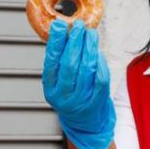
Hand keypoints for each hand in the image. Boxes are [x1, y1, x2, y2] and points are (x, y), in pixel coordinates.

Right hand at [42, 18, 114, 148]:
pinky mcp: (96, 100)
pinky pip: (100, 77)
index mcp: (50, 88)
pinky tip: (98, 52)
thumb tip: (63, 30)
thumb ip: (59, 61)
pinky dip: (99, 62)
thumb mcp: (58, 82)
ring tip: (90, 34)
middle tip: (79, 26)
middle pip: (69, 63)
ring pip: (86, 68)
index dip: (55, 42)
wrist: (84, 123)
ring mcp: (80, 99)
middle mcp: (63, 95)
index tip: (60, 25)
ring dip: (89, 47)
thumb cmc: (70, 96)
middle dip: (75, 41)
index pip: (51, 61)